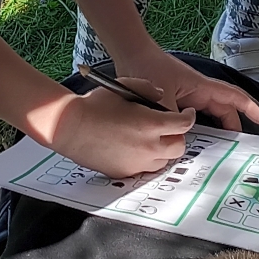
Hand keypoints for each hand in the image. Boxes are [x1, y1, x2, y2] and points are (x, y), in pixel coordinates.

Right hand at [46, 86, 194, 177]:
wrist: (70, 127)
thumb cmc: (94, 105)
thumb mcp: (124, 86)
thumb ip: (148, 89)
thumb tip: (161, 95)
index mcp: (151, 124)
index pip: (184, 125)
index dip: (189, 117)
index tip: (187, 114)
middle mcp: (148, 147)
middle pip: (178, 147)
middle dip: (177, 136)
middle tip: (169, 128)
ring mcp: (137, 163)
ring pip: (163, 161)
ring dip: (163, 150)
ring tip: (150, 138)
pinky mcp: (125, 172)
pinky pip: (144, 168)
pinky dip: (145, 159)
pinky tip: (134, 147)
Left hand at [105, 48, 258, 131]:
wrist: (131, 52)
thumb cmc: (147, 66)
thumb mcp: (159, 98)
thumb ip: (170, 121)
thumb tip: (179, 141)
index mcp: (201, 86)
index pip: (233, 96)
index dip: (250, 107)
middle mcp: (198, 90)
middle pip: (224, 109)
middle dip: (234, 125)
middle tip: (239, 145)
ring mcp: (188, 94)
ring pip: (209, 113)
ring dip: (216, 127)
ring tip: (219, 146)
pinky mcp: (177, 98)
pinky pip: (194, 114)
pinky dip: (199, 125)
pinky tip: (193, 138)